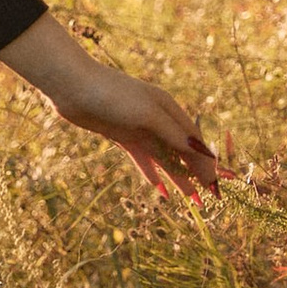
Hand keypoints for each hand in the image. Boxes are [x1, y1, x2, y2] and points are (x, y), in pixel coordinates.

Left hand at [0, 9, 222, 195]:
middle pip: (180, 151)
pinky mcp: (121, 135)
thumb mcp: (148, 114)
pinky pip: (142, 159)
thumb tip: (202, 153)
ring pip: (163, 158)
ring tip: (190, 201)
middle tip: (204, 202)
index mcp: (169, 108)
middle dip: (194, 176)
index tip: (215, 188)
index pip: (193, 142)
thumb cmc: (112, 94)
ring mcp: (139, 127)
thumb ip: (174, 134)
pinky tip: (161, 190)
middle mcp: (157, 118)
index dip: (205, 165)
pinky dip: (152, 174)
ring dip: (177, 179)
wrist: (72, 86)